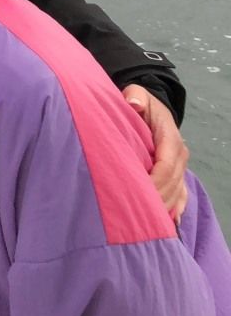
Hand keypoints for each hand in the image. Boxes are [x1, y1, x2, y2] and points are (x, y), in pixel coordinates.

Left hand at [124, 84, 188, 220]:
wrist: (153, 109)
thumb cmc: (140, 102)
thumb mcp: (137, 92)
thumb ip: (136, 96)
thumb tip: (135, 105)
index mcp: (170, 139)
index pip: (166, 165)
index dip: (154, 181)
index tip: (137, 193)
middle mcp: (179, 156)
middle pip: (171, 183)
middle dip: (156, 198)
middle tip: (135, 213)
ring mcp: (179, 167)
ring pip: (176, 192)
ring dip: (163, 207)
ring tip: (147, 222)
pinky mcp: (176, 175)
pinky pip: (180, 196)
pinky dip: (174, 209)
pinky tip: (167, 223)